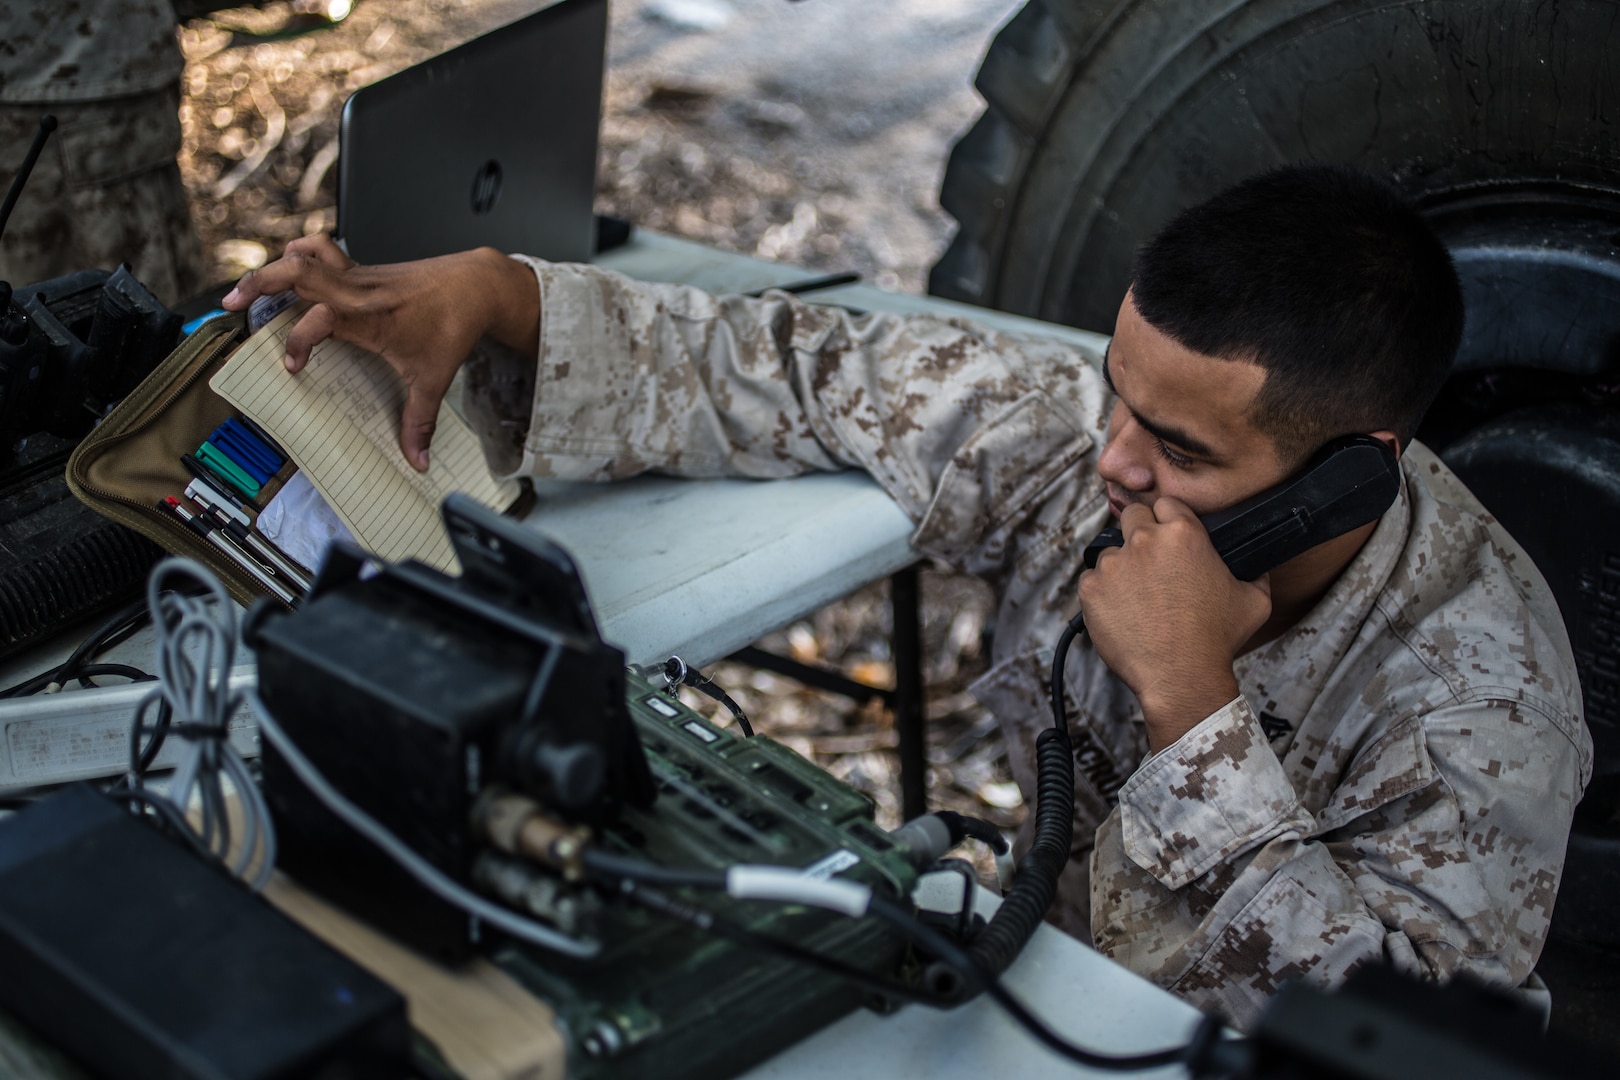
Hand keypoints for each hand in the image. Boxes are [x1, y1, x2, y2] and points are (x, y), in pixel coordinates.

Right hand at [220, 235, 539, 470]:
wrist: (475, 285)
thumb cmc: (453, 324)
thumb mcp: (435, 377)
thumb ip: (420, 420)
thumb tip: (417, 460)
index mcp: (370, 318)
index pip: (319, 321)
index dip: (299, 342)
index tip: (293, 368)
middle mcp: (357, 291)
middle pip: (298, 272)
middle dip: (259, 284)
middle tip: (232, 305)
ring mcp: (356, 276)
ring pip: (304, 257)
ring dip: (272, 267)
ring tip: (245, 290)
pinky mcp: (360, 270)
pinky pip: (320, 254)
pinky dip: (298, 259)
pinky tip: (286, 273)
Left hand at [1078, 498, 1271, 751]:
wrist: (1181, 678)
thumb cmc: (1217, 640)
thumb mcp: (1255, 600)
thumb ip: (1255, 572)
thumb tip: (1257, 563)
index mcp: (1184, 533)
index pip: (1166, 504)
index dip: (1168, 519)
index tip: (1169, 537)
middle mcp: (1145, 540)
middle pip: (1133, 517)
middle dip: (1140, 533)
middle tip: (1150, 564)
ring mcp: (1114, 564)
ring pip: (1110, 551)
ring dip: (1121, 566)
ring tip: (1138, 597)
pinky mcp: (1091, 588)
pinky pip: (1091, 579)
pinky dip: (1102, 592)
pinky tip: (1122, 612)